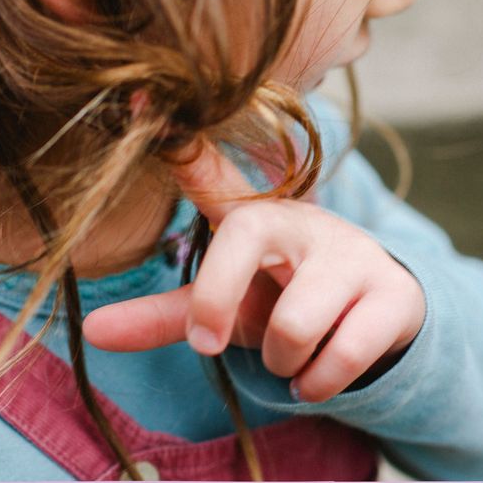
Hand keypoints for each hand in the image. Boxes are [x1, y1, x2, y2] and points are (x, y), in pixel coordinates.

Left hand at [80, 137, 426, 401]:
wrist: (378, 316)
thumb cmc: (285, 299)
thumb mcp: (228, 307)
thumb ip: (166, 316)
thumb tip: (89, 331)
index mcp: (253, 217)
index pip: (216, 176)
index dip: (184, 150)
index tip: (143, 99)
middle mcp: (301, 221)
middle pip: (242, 237)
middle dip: (216, 305)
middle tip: (213, 342)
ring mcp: (351, 253)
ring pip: (293, 324)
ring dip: (281, 362)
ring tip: (290, 356)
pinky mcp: (392, 295)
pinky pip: (339, 357)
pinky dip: (318, 384)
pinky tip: (320, 374)